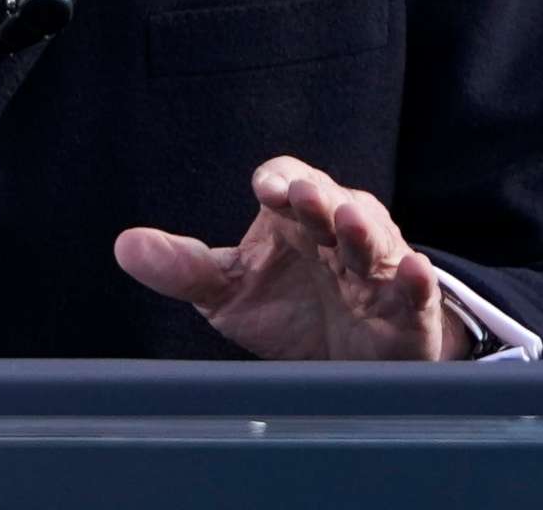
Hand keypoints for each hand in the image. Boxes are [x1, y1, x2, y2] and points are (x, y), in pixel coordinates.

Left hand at [113, 155, 470, 361]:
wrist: (349, 363)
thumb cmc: (290, 310)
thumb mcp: (229, 290)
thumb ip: (184, 268)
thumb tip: (125, 245)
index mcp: (296, 218)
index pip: (288, 180)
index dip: (281, 180)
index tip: (267, 190)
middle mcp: (338, 232)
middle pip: (333, 201)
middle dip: (319, 197)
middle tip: (304, 197)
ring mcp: (377, 269)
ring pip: (375, 239)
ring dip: (363, 229)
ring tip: (347, 222)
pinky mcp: (408, 309)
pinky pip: (416, 290)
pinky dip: (416, 280)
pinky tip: (414, 272)